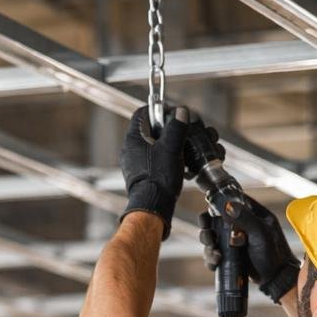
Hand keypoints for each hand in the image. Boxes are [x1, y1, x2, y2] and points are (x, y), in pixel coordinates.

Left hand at [118, 104, 188, 239]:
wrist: (153, 206)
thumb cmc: (159, 178)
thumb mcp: (171, 148)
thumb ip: (176, 127)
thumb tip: (181, 111)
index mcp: (133, 138)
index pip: (143, 113)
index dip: (159, 109)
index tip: (174, 113)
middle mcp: (131, 149)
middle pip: (151, 128)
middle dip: (169, 128)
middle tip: (183, 131)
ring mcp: (135, 162)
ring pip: (155, 145)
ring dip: (171, 144)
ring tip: (185, 148)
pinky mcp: (143, 174)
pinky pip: (155, 159)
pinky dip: (168, 157)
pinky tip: (182, 164)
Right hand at [217, 195, 299, 303]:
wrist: (276, 279)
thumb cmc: (274, 253)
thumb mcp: (260, 233)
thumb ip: (245, 218)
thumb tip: (228, 205)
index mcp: (250, 213)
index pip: (229, 201)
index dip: (216, 204)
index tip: (208, 211)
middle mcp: (239, 225)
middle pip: (213, 220)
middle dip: (207, 228)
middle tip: (209, 237)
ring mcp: (233, 240)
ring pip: (211, 238)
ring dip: (208, 246)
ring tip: (216, 255)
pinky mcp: (229, 255)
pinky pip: (213, 253)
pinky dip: (211, 258)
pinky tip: (216, 263)